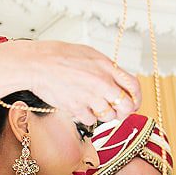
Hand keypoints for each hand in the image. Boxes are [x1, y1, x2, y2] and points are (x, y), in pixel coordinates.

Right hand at [18, 40, 140, 125]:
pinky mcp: (77, 108)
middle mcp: (102, 83)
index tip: (133, 102)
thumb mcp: (90, 54)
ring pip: (109, 117)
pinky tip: (80, 107)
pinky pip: (90, 120)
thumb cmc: (59, 56)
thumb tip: (116, 80)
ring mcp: (90, 97)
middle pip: (127, 107)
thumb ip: (106, 68)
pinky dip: (86, 117)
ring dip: (104, 114)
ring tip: (93, 106)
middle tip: (117, 111)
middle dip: (124, 111)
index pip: (134, 86)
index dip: (136, 98)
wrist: (38, 64)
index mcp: (107, 67)